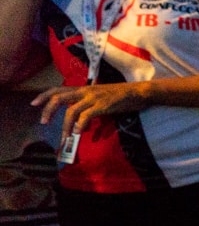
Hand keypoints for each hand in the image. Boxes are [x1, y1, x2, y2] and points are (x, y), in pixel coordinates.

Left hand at [33, 82, 150, 140]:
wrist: (138, 92)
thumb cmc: (120, 96)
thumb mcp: (100, 98)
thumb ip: (88, 108)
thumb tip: (82, 125)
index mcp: (83, 89)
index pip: (57, 89)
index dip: (44, 96)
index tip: (33, 104)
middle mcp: (85, 91)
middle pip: (59, 98)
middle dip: (48, 110)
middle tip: (43, 122)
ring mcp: (93, 98)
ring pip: (71, 110)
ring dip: (65, 125)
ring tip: (64, 136)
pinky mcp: (103, 106)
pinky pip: (86, 116)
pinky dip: (80, 125)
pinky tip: (78, 132)